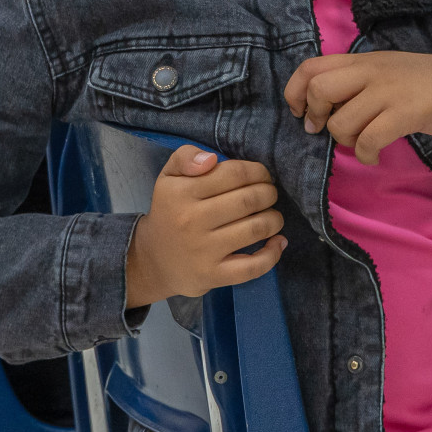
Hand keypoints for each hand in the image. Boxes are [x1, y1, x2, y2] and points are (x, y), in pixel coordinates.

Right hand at [123, 147, 286, 307]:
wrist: (154, 261)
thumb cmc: (170, 212)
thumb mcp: (168, 178)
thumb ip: (186, 157)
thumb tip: (211, 159)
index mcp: (181, 192)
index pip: (234, 173)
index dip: (257, 171)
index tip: (262, 176)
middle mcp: (191, 220)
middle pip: (249, 199)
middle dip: (269, 193)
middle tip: (269, 194)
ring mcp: (203, 250)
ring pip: (256, 228)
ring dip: (274, 219)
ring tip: (272, 216)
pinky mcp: (213, 275)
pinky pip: (252, 267)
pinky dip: (273, 254)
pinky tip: (278, 242)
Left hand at [283, 49, 431, 166]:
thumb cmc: (426, 82)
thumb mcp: (385, 72)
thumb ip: (355, 83)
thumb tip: (321, 109)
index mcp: (361, 60)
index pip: (311, 67)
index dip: (295, 92)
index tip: (301, 113)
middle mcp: (370, 70)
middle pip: (319, 89)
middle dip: (316, 116)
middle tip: (328, 130)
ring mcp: (389, 90)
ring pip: (343, 120)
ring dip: (345, 141)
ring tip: (362, 143)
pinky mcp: (408, 111)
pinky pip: (370, 138)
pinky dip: (366, 153)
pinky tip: (375, 155)